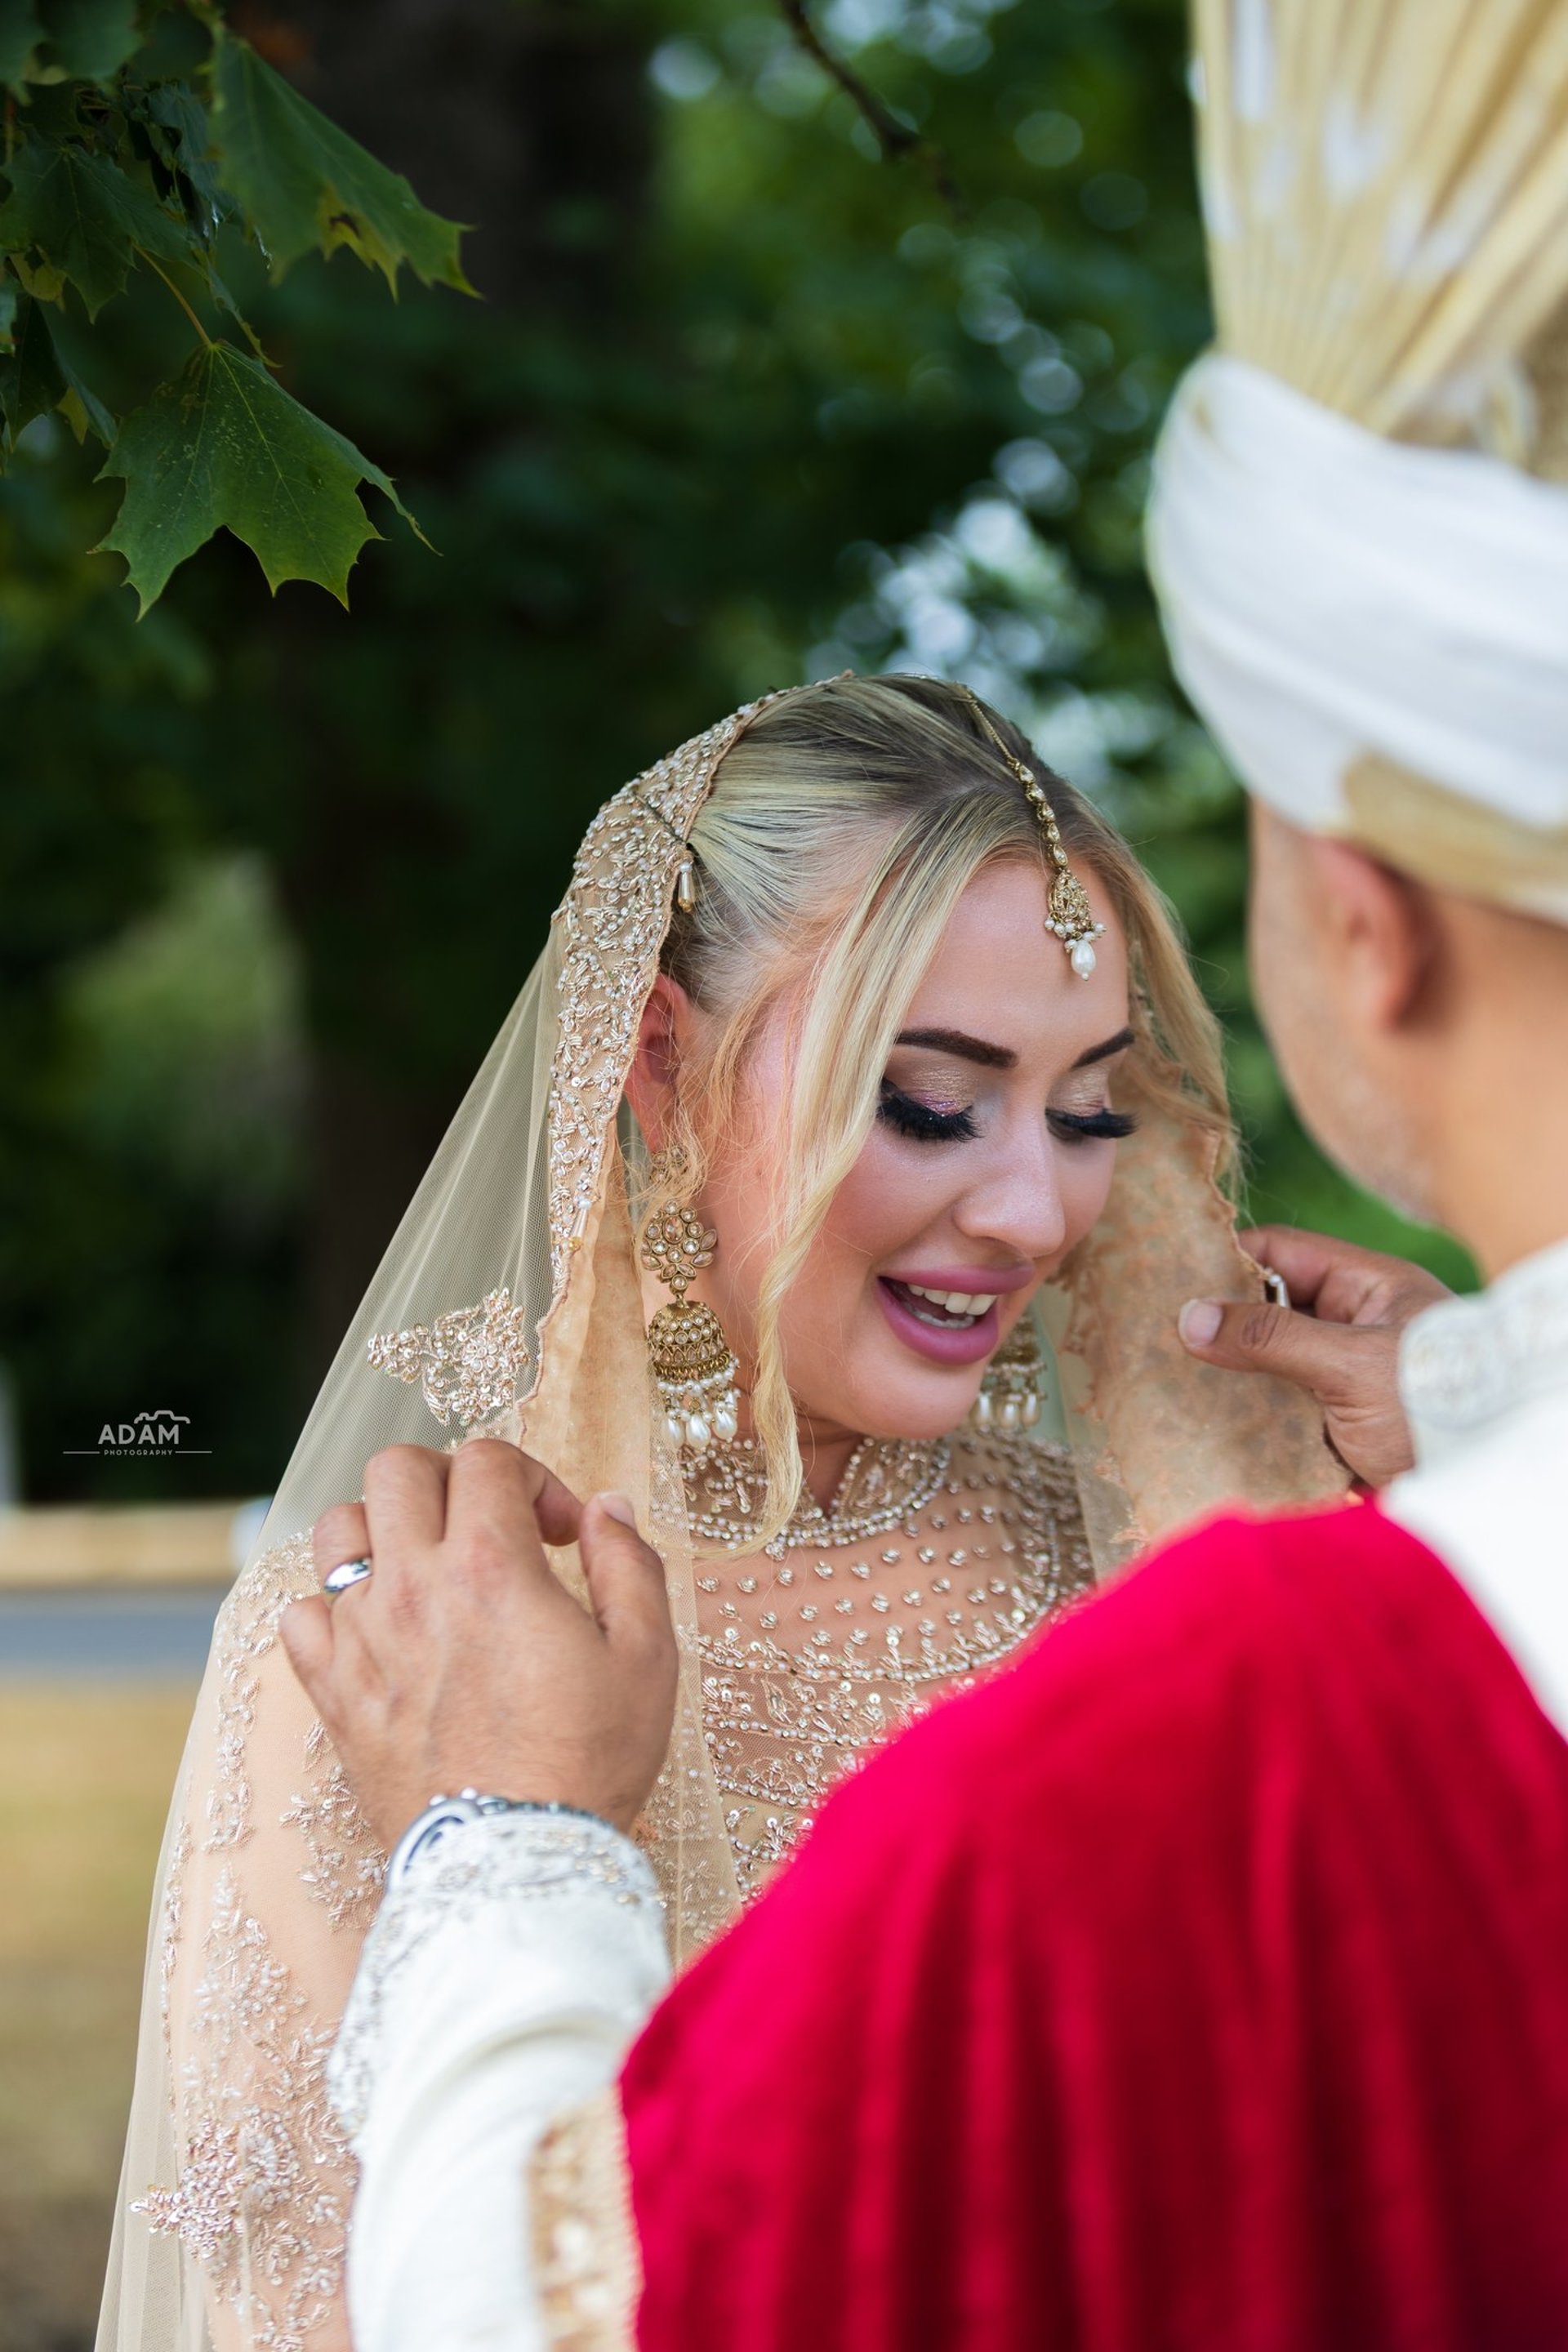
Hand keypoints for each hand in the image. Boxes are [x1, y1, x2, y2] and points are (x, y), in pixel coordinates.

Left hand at [279, 1439, 677, 1848]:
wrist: (515, 1865)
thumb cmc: (588, 1762)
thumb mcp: (646, 1656)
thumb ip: (627, 1564)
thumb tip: (604, 1507)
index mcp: (492, 1567)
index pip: (486, 1459)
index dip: (533, 1477)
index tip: (561, 1533)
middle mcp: (414, 1588)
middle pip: (397, 1470)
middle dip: (449, 1478)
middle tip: (489, 1526)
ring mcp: (362, 1639)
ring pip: (339, 1531)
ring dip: (385, 1529)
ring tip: (429, 1568)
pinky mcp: (333, 1693)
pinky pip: (299, 1615)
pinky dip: (332, 1606)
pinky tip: (380, 1628)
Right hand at [1177, 1225, 1451, 1486]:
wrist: (1484, 1484)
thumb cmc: (1431, 1406)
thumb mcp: (1349, 1364)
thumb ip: (1270, 1337)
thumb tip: (1189, 1319)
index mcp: (1369, 1288)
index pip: (1282, 1252)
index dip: (1227, 1259)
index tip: (1171, 1277)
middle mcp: (1356, 1327)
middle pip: (1270, 1309)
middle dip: (1220, 1324)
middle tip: (1155, 1334)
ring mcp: (1347, 1379)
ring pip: (1270, 1365)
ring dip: (1230, 1378)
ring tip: (1168, 1382)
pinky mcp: (1339, 1429)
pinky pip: (1282, 1413)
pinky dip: (1248, 1419)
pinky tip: (1205, 1426)